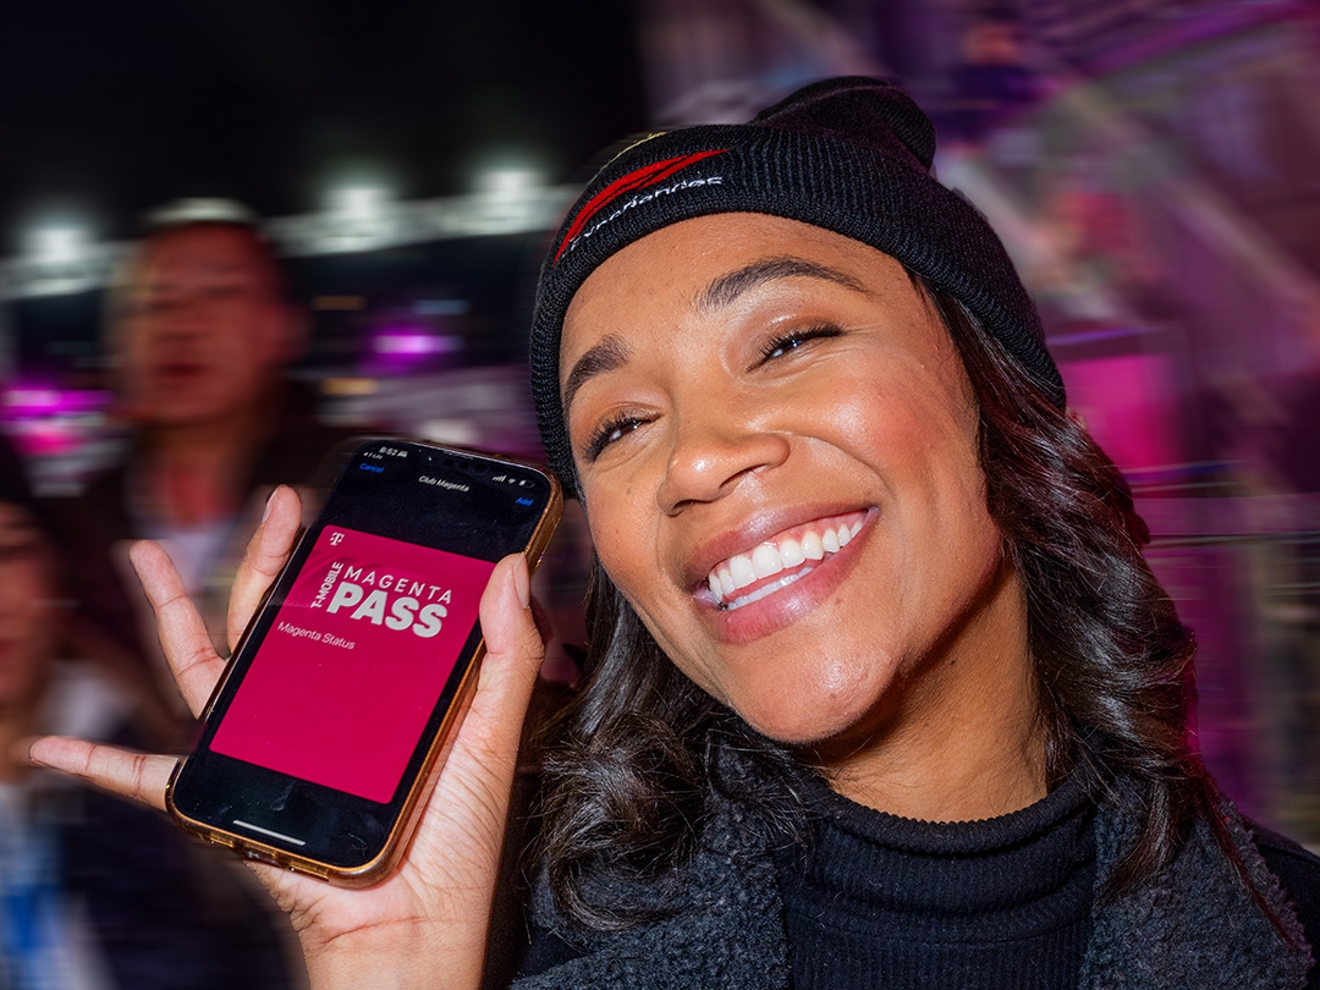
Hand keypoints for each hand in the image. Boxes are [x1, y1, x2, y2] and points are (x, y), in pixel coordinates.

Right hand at [28, 486, 547, 989]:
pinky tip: (57, 746)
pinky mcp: (229, 801)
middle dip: (264, 557)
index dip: (337, 562)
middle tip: (275, 504)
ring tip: (142, 556)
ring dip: (166, 613)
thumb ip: (505, 653)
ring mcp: (266, 753)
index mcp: (372, 697)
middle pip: (275, 622)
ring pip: (206, 669)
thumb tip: (508, 572)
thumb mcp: (491, 735)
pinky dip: (99, 762)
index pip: (346, 613)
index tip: (336, 512)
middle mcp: (314, 716)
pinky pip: (152, 780)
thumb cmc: (455, 845)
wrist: (413, 925)